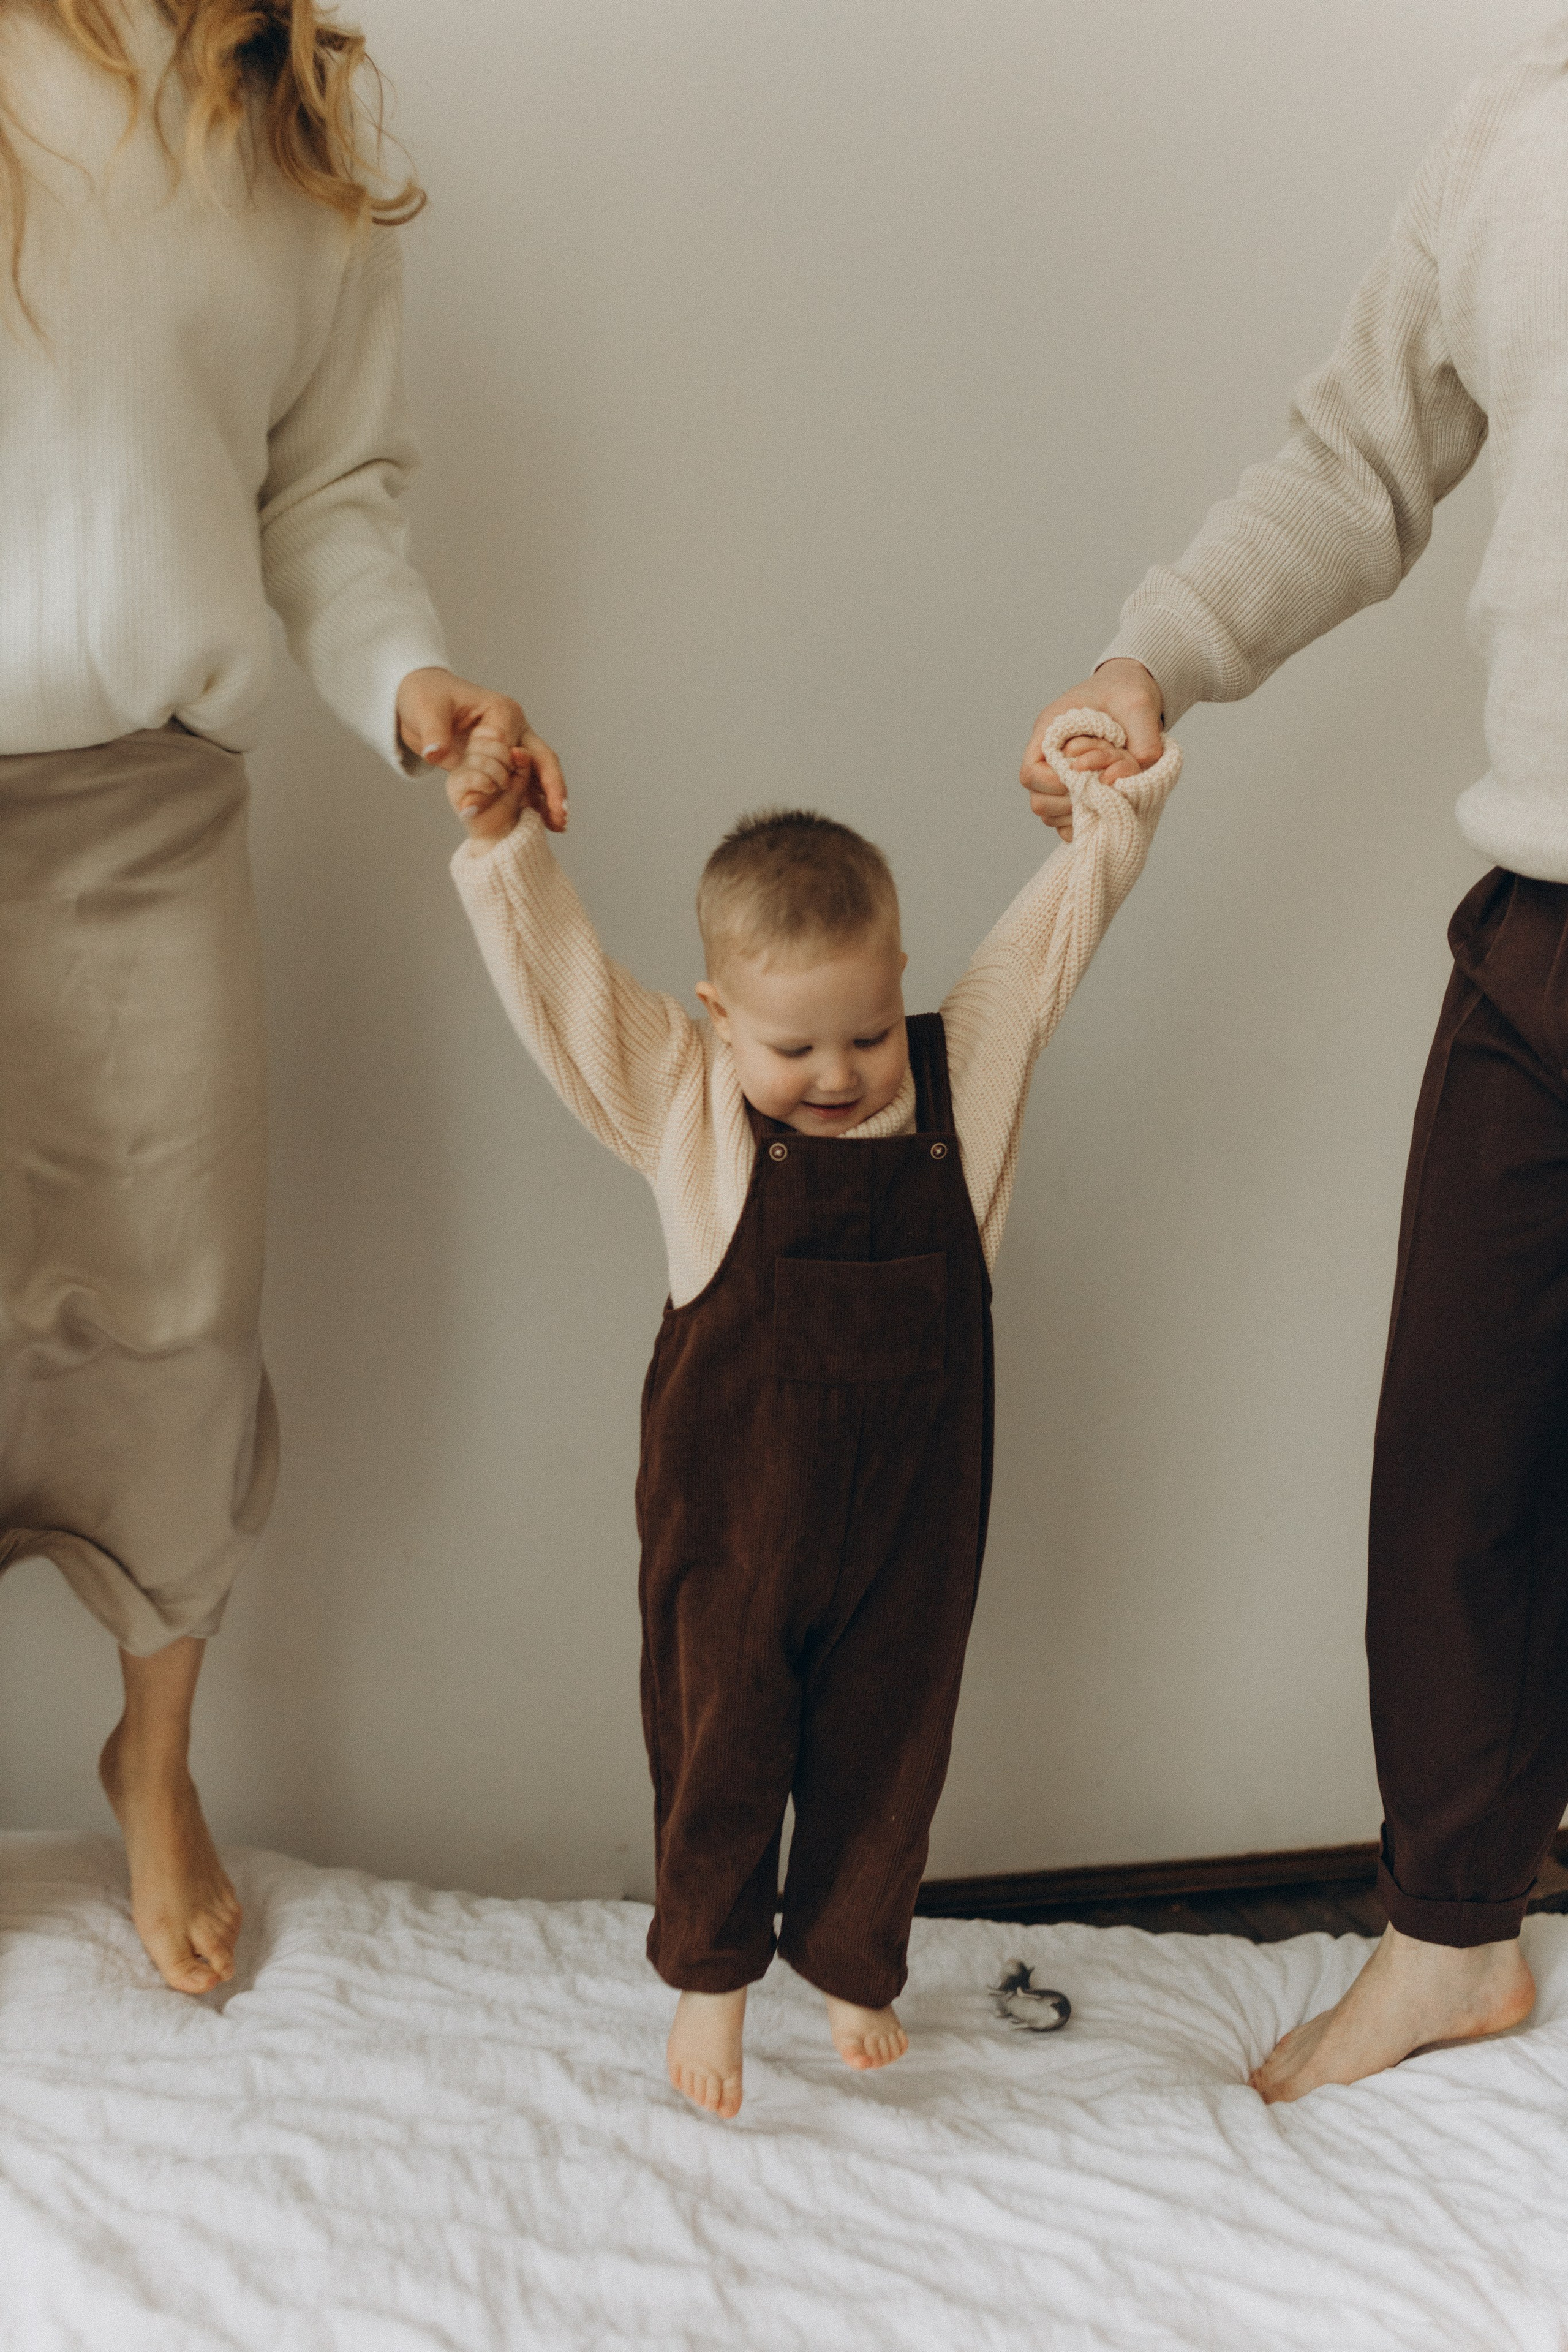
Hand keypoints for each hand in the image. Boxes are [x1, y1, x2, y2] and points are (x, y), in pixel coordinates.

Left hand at [397, 666, 567, 833]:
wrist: (422, 698)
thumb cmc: (426, 697)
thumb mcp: (425, 711)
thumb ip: (433, 733)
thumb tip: (435, 753)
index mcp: (501, 711)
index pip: (511, 747)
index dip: (503, 772)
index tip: (492, 794)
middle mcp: (514, 727)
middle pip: (542, 758)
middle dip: (552, 788)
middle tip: (560, 817)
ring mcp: (513, 745)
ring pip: (539, 774)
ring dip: (549, 800)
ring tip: (558, 827)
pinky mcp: (505, 761)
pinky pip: (525, 783)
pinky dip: (535, 802)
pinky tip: (545, 823)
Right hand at [446, 728, 526, 843]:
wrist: (500, 830)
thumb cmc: (508, 801)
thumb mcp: (521, 777)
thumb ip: (522, 762)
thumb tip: (518, 751)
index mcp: (480, 750)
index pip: (483, 731)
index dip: (499, 739)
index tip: (512, 758)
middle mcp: (466, 757)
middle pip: (481, 741)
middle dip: (503, 757)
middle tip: (510, 774)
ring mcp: (458, 771)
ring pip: (477, 758)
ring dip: (497, 773)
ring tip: (502, 785)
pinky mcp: (454, 787)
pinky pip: (470, 775)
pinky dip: (486, 782)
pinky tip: (491, 790)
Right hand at [1020, 659, 1163, 842]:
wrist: (1131, 692)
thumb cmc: (1127, 692)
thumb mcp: (1138, 704)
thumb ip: (1143, 735)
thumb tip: (1142, 768)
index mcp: (1051, 730)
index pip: (1031, 772)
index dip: (1051, 784)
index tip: (1082, 779)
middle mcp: (1049, 757)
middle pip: (1038, 799)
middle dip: (1068, 802)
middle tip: (1100, 792)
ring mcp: (1059, 776)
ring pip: (1050, 813)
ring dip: (1077, 814)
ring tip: (1105, 799)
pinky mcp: (1074, 790)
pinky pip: (1066, 821)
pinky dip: (1083, 823)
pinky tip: (1103, 812)